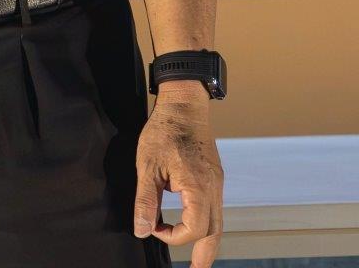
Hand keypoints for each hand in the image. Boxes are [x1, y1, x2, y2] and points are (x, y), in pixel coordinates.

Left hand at [134, 87, 223, 267]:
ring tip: (198, 259)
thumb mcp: (147, 166)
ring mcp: (217, 184)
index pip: (193, 229)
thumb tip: (141, 230)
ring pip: (218, 222)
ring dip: (206, 241)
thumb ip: (145, 201)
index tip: (152, 226)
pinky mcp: (214, 177)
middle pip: (215, 233)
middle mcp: (213, 190)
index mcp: (198, 189)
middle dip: (204, 256)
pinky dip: (206, 223)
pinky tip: (194, 225)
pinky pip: (214, 208)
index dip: (172, 236)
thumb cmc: (163, 132)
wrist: (184, 105)